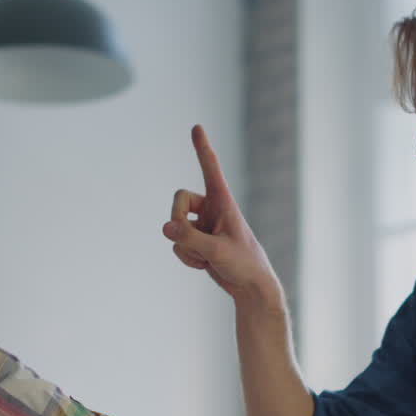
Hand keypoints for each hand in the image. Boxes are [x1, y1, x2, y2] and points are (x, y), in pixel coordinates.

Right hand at [163, 125, 281, 302]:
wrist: (250, 288)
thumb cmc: (244, 265)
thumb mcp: (217, 252)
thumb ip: (189, 238)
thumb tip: (164, 227)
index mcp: (223, 201)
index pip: (210, 168)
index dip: (202, 148)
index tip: (197, 126)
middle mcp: (212, 208)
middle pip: (177, 200)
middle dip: (178, 223)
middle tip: (191, 242)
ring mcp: (203, 224)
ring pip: (174, 226)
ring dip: (185, 247)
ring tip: (208, 259)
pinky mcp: (198, 240)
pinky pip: (177, 243)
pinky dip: (186, 257)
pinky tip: (204, 265)